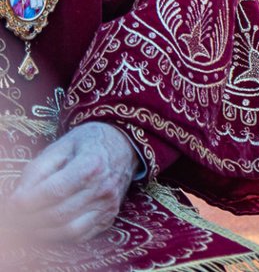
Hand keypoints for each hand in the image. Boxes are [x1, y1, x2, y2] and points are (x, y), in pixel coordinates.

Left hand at [11, 122, 137, 243]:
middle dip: (29, 219)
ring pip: (68, 230)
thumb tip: (17, 201)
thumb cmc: (86, 144)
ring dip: (42, 231)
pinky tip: (48, 226)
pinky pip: (81, 236)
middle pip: (58, 214)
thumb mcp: (60, 147)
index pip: (54, 191)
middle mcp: (104, 187)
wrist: (122, 145)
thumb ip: (37, 171)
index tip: (14, 202)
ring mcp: (109, 204)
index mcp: (92, 164)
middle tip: (15, 215)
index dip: (29, 201)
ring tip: (28, 223)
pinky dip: (59, 236)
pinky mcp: (110, 216)